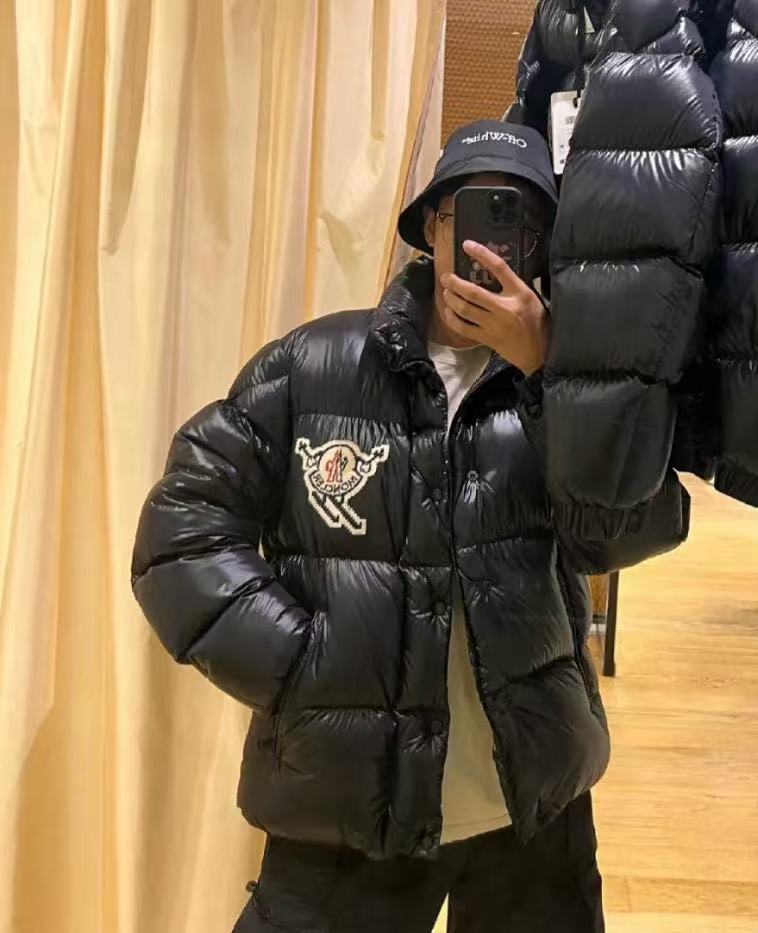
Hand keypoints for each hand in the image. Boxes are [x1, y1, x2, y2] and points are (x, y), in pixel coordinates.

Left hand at [440, 240, 548, 375]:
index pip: (499, 268)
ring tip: (446, 292)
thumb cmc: (537, 322)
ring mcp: (495, 324)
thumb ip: (512, 286)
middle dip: (455, 283)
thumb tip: (490, 273)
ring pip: (465, 309)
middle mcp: (505, 307)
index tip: (467, 245)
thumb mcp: (530, 298)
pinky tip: (448, 313)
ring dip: (451, 299)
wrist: (540, 351)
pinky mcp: (488, 339)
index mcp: (519, 293)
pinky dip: (453, 319)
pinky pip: (464, 328)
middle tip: (445, 277)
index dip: (482, 254)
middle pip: (473, 292)